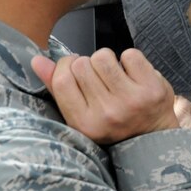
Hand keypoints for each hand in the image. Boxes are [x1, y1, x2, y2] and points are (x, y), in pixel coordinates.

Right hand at [32, 48, 178, 144]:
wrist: (152, 136)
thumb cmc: (112, 122)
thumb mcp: (81, 114)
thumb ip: (57, 87)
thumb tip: (37, 60)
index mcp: (83, 123)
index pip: (63, 80)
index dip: (65, 65)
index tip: (73, 66)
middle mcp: (107, 113)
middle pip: (82, 65)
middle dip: (88, 64)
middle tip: (99, 77)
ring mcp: (131, 100)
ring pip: (103, 56)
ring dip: (107, 59)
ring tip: (114, 74)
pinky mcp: (152, 88)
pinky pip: (130, 54)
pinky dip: (129, 59)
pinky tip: (132, 74)